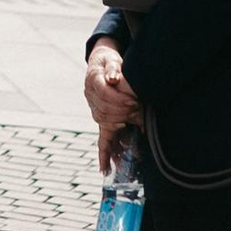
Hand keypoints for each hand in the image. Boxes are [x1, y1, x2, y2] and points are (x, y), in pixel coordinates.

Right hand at [83, 41, 133, 159]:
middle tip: (137, 113)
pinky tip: (106, 169)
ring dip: (118, 132)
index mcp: (94, 83)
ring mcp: (97, 112)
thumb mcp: (112, 60)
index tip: (134, 102)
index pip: (105, 95)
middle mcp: (92, 100)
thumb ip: (113, 69)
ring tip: (129, 143)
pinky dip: (104, 155)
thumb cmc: (109, 63)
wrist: (101, 64)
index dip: (119, 100)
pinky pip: (102, 141)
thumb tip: (114, 79)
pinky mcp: (103, 122)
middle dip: (123, 114)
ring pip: (106, 126)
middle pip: (106, 112)